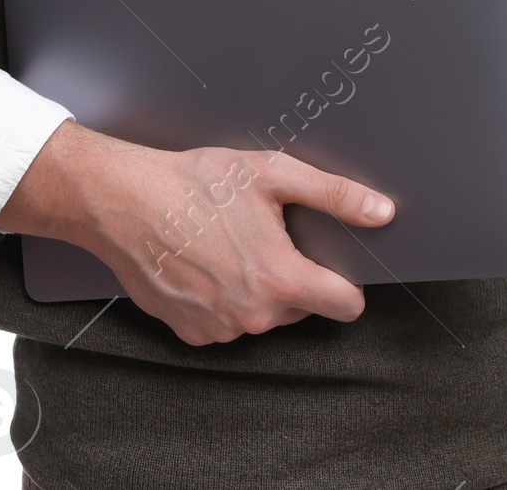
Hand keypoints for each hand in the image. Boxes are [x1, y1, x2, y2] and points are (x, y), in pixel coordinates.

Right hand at [0, 120, 395, 345]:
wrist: (124, 201)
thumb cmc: (196, 183)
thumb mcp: (273, 173)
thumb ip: (335, 195)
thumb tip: (382, 212)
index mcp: (282, 280)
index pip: (346, 306)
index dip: (346, 282)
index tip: (331, 264)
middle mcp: (254, 316)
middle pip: (300, 307)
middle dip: (291, 275)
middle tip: (264, 233)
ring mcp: (221, 330)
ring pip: (261, 315)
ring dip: (254, 287)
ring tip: (227, 242)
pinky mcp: (191, 334)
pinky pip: (225, 322)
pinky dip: (222, 298)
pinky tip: (204, 261)